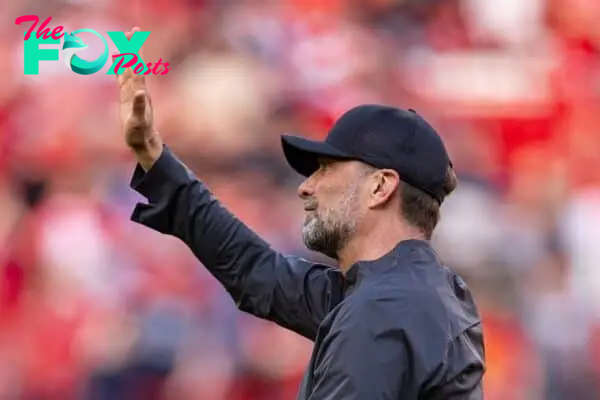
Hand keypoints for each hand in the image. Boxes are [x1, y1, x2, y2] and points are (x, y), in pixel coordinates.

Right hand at [116, 26, 161, 169]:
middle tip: (134, 31)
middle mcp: (137, 90)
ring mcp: (133, 93)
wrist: (144, 142)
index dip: (135, 53)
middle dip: (133, 48)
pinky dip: (121, 69)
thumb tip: (139, 92)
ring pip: (129, 70)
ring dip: (127, 56)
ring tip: (126, 42)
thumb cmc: (141, 134)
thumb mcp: (139, 122)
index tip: (135, 38)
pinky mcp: (128, 99)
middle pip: (134, 65)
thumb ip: (140, 107)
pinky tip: (119, 63)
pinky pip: (123, 80)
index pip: (136, 67)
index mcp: (138, 91)